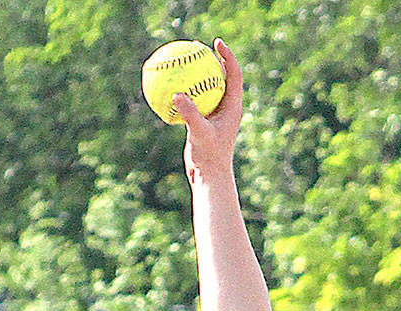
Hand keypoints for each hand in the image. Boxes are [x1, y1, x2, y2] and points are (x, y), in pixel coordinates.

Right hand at [180, 39, 243, 185]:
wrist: (208, 177)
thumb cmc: (209, 157)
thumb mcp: (200, 134)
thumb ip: (190, 114)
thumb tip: (177, 94)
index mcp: (232, 107)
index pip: (233, 75)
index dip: (227, 56)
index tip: (216, 43)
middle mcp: (225, 108)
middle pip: (220, 77)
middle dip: (211, 59)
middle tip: (197, 46)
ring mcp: (213, 115)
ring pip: (205, 88)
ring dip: (195, 75)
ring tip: (182, 60)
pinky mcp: (202, 122)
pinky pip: (191, 101)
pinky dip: (182, 93)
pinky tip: (166, 86)